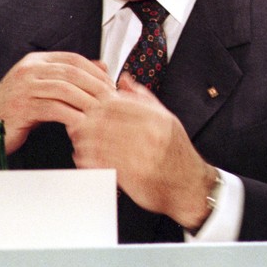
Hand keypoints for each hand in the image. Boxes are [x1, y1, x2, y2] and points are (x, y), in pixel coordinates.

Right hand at [0, 52, 115, 169]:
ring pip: (66, 89)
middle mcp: (29, 69)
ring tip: (102, 112)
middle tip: (111, 99)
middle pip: (72, 73)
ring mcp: (24, 87)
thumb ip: (69, 77)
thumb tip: (103, 65)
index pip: (73, 59)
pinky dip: (73, 116)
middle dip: (96, 86)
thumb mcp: (44, 88)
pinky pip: (55, 108)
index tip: (110, 84)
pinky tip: (83, 124)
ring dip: (88, 101)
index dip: (95, 70)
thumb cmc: (17, 110)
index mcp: (35, 61)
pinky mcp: (22, 106)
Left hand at [68, 74, 215, 230]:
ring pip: (101, 142)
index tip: (87, 110)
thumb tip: (124, 79)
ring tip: (79, 144)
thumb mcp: (168, 119)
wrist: (190, 186)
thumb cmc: (177, 153)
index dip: (96, 105)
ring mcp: (143, 156)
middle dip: (86, 124)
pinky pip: (103, 164)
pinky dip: (89, 161)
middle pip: (105, 121)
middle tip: (76, 127)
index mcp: (157, 118)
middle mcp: (151, 134)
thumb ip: (144, 99)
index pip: (116, 104)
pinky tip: (84, 159)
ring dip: (84, 143)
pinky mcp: (134, 176)